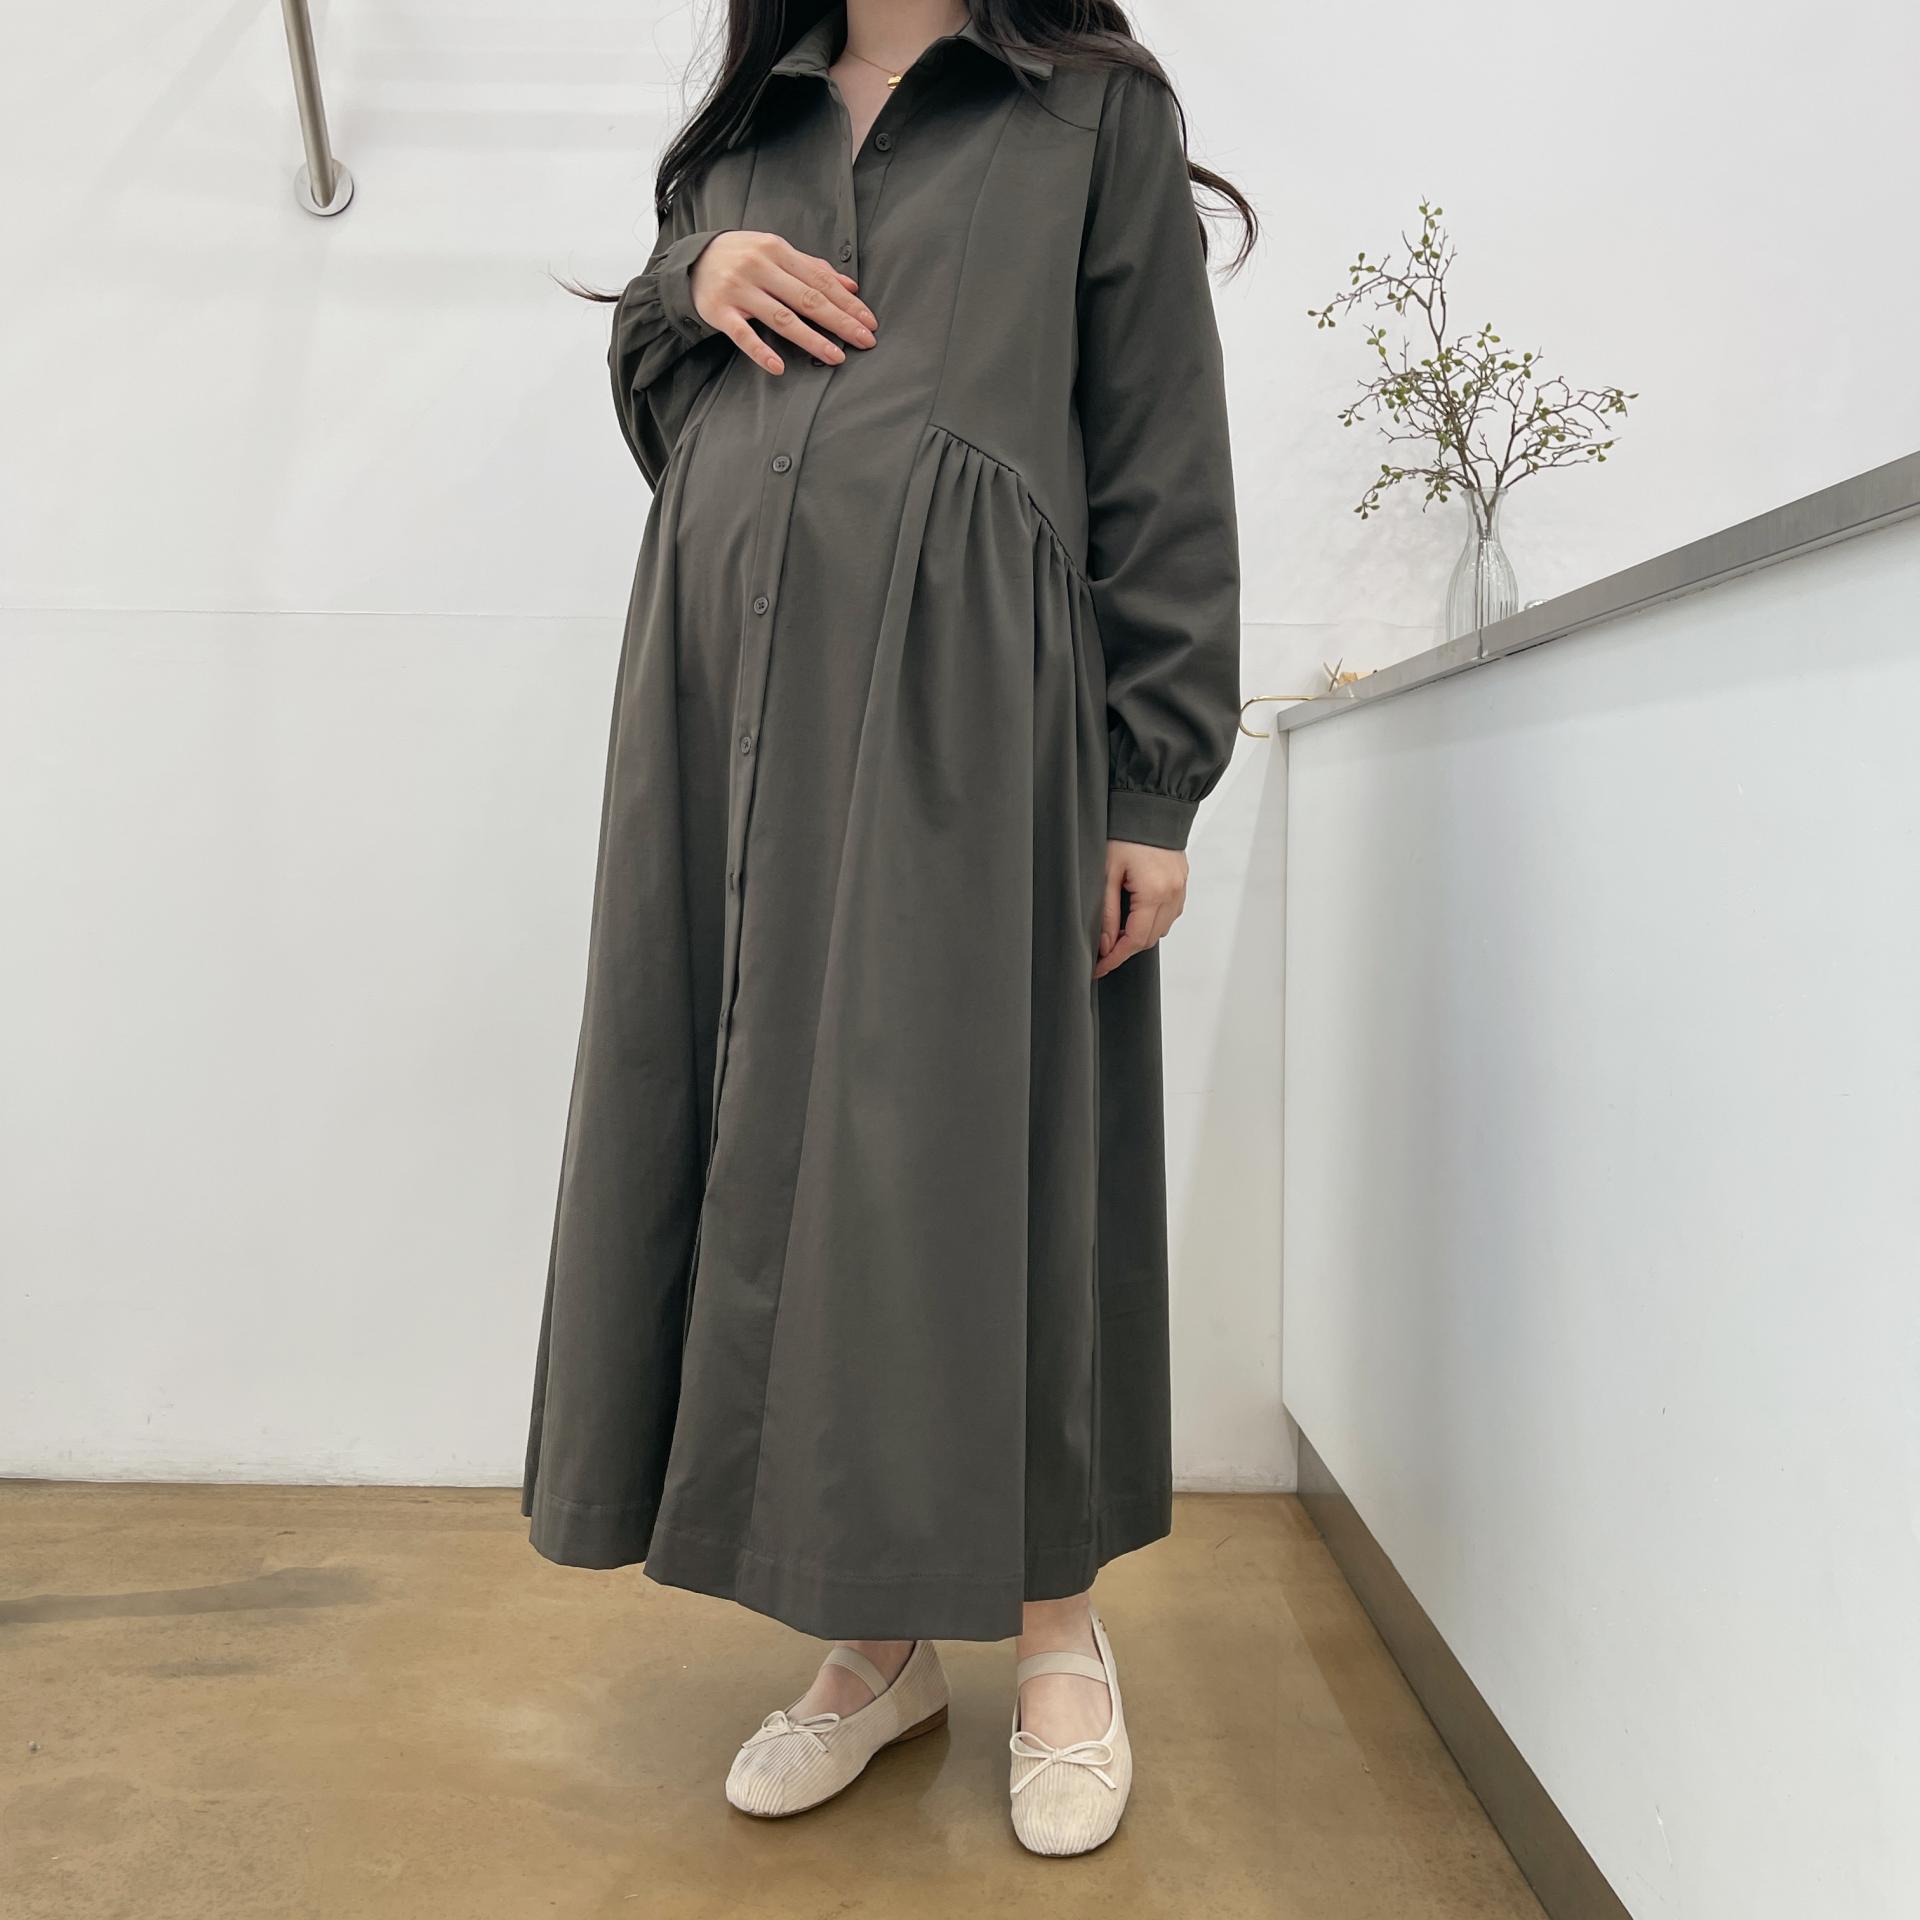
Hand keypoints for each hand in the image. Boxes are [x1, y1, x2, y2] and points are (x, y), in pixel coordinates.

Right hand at [690, 231, 878, 375]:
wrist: (691, 260)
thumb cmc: (741, 257)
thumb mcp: (775, 252)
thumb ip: (811, 268)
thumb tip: (850, 286)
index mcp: (777, 250)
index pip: (819, 280)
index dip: (847, 303)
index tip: (869, 322)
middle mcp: (759, 267)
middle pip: (807, 299)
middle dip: (839, 321)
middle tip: (864, 340)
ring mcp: (739, 290)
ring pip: (781, 318)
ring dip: (811, 339)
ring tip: (836, 356)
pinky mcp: (719, 311)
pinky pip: (743, 335)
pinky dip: (761, 352)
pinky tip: (779, 367)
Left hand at [1094, 840, 1187, 979]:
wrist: (1152, 807)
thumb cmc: (1127, 833)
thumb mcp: (1107, 872)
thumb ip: (1106, 912)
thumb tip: (1105, 944)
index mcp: (1154, 893)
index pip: (1134, 940)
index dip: (1115, 958)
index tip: (1099, 968)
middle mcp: (1172, 895)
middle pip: (1148, 939)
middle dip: (1125, 949)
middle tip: (1102, 951)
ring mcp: (1180, 890)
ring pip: (1160, 929)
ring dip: (1139, 935)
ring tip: (1116, 931)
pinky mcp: (1182, 884)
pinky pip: (1169, 914)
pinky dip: (1152, 921)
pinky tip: (1135, 915)